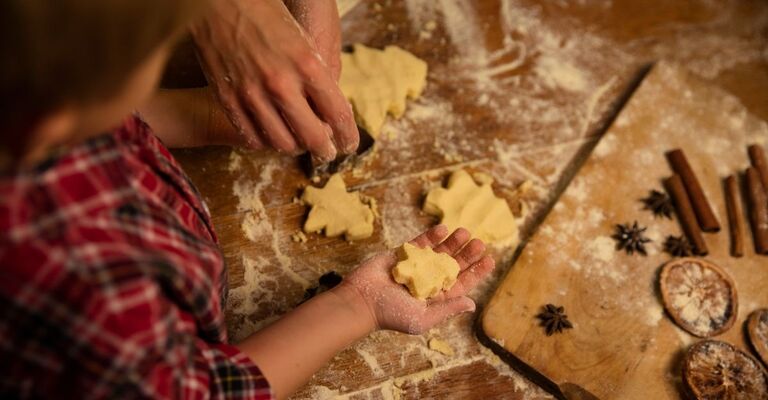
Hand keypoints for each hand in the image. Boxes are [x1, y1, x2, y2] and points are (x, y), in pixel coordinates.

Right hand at [190, 0, 357, 160]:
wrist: (218, 1)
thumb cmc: (266, 13)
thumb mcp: (305, 39)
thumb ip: (320, 74)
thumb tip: (329, 108)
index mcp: (308, 65)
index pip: (338, 115)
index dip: (347, 136)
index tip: (349, 144)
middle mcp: (282, 84)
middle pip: (312, 137)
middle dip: (324, 150)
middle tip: (327, 152)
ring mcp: (253, 94)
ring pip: (282, 143)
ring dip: (295, 147)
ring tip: (299, 142)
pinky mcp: (228, 100)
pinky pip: (251, 137)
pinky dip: (266, 142)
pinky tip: (272, 136)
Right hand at [340, 225, 495, 333]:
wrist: (360, 300)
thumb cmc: (390, 314)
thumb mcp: (423, 317)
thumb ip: (447, 308)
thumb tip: (472, 304)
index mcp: (435, 298)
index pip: (461, 283)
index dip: (475, 272)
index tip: (489, 260)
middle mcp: (428, 281)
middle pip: (453, 265)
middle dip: (467, 254)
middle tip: (479, 243)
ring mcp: (415, 266)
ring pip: (439, 251)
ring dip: (452, 242)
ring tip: (464, 232)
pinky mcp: (402, 254)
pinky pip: (420, 242)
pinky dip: (431, 235)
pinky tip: (443, 229)